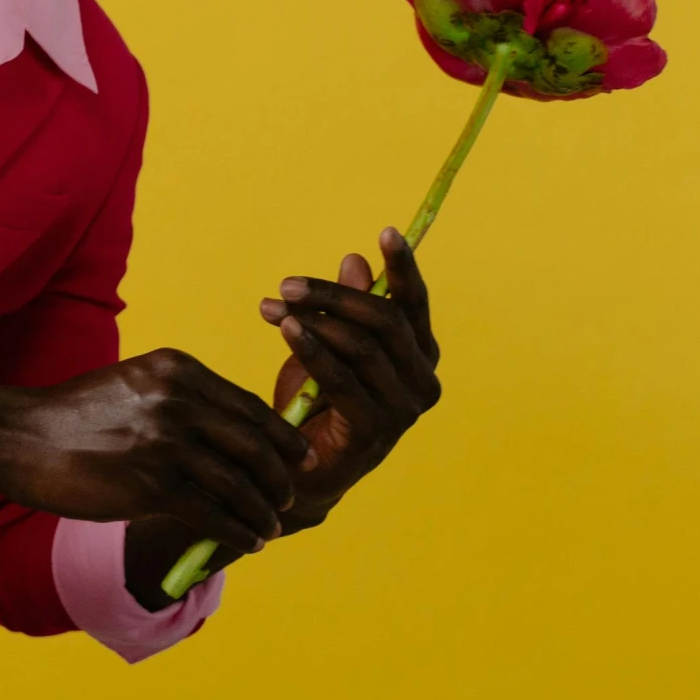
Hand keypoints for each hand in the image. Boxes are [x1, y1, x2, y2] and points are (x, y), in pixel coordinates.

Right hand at [0, 348, 314, 561]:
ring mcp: (166, 443)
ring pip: (239, 483)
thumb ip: (180, 398)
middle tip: (291, 496)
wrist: (20, 436)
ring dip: (263, 510)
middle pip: (254, 443)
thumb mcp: (134, 384)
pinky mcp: (152, 485)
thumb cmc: (74, 414)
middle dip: (281, 476)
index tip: (297, 458)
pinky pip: (214, 513)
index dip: (281, 437)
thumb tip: (229, 431)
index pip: (247, 405)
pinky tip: (248, 540)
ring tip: (271, 526)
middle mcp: (179, 400)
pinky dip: (238, 530)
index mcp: (177, 370)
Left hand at [259, 226, 442, 525]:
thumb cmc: (316, 399)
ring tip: (277, 304)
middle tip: (288, 284)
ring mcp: (402, 412)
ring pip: (362, 347)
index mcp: (419, 354)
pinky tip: (286, 329)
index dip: (403, 267)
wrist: (297, 467)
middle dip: (335, 296)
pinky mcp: (373, 433)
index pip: (414, 304)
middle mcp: (422, 382)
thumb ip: (345, 306)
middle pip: (385, 320)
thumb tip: (355, 260)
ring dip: (316, 319)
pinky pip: (341, 379)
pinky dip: (312, 349)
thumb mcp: (328, 342)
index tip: (385, 231)